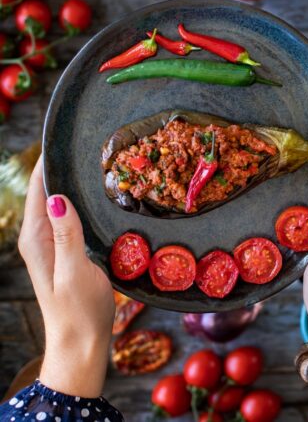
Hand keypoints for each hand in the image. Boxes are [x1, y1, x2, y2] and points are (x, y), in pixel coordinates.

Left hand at [17, 156, 114, 397]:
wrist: (82, 343)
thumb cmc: (78, 310)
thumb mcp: (75, 271)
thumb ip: (67, 234)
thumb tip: (56, 196)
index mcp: (35, 238)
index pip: (38, 188)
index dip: (49, 160)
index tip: (68, 134)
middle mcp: (40, 237)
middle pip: (47, 190)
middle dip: (64, 165)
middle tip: (93, 141)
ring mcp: (53, 243)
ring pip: (61, 201)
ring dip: (76, 181)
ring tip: (99, 159)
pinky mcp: (67, 250)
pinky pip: (71, 215)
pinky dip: (83, 199)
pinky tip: (102, 194)